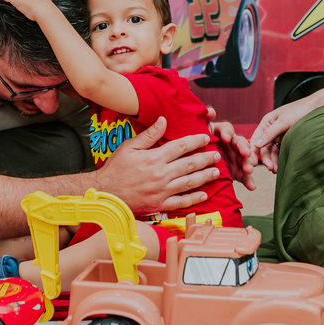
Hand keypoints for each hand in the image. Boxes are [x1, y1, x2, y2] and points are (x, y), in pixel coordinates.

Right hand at [95, 117, 221, 213]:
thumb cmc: (115, 169)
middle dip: (206, 158)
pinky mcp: (160, 204)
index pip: (181, 147)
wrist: (106, 194)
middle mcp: (161, 174)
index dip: (195, 141)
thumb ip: (148, 135)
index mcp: (154, 158)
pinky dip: (194, 198)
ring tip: (216, 172)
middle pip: (189, 164)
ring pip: (189, 182)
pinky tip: (204, 194)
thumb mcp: (128, 147)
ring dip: (204, 177)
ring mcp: (162, 191)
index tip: (206, 137)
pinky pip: (181, 202)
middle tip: (217, 155)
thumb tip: (163, 120)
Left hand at [205, 106, 255, 189]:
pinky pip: (243, 175)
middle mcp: (230, 143)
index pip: (227, 129)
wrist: (194, 161)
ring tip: (248, 170)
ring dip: (247, 164)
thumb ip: (204, 120)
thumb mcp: (198, 130)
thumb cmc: (197, 141)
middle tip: (246, 154)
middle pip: (240, 143)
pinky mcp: (235, 170)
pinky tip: (251, 186)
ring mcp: (234, 157)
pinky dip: (247, 180)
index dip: (227, 132)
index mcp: (221, 132)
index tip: (225, 138)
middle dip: (243, 149)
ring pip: (244, 159)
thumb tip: (210, 111)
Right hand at [250, 98, 320, 172]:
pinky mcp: (288, 141)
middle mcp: (271, 130)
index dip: (253, 151)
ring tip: (276, 170)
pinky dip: (280, 159)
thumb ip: (269, 133)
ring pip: (272, 151)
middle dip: (266, 158)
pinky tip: (281, 165)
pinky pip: (281, 152)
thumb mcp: (283, 121)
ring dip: (273, 160)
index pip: (255, 139)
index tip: (252, 162)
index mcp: (266, 123)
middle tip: (270, 168)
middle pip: (264, 148)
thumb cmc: (300, 110)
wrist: (318, 109)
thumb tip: (256, 144)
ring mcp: (280, 136)